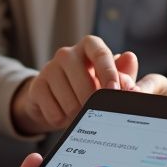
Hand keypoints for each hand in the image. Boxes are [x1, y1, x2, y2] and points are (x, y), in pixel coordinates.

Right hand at [11, 36, 138, 134]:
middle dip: (93, 104)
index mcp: (89, 46)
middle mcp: (67, 53)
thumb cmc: (89, 85)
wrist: (54, 97)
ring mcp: (49, 68)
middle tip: (96, 111)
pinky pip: (54, 113)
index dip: (108, 72)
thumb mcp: (108, 80)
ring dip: (77, 115)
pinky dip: (62, 120)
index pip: (100, 53)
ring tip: (78, 111)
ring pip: (70, 103)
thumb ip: (123, 75)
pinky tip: (63, 113)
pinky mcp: (36, 86)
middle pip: (85, 84)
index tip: (115, 90)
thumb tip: (131, 65)